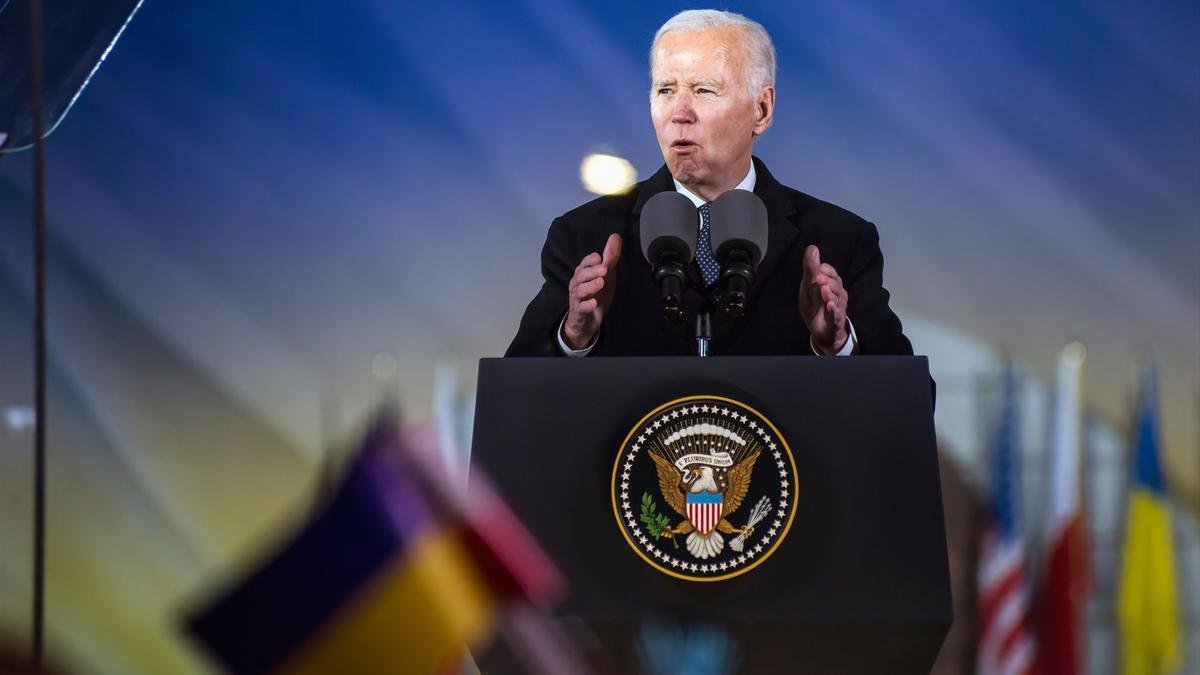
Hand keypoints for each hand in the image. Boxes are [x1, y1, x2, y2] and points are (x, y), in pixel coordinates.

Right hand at [563, 233, 621, 348]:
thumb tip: (616, 236)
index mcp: (583, 274)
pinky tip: (594, 304)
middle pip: (581, 275)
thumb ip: (610, 258)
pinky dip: (587, 306)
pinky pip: (581, 308)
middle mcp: (577, 284)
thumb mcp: (606, 276)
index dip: (591, 261)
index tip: (600, 258)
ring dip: (590, 286)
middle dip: (592, 271)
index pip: (584, 264)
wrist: (586, 321)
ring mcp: (577, 299)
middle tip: (604, 269)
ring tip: (601, 283)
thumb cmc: (595, 294)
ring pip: (580, 291)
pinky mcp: (579, 312)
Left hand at [798, 245, 848, 354]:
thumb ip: (810, 269)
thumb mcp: (808, 287)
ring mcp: (838, 307)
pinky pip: (836, 314)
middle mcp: (837, 294)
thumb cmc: (815, 306)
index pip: (831, 273)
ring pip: (837, 298)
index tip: (818, 267)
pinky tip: (830, 305)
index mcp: (831, 284)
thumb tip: (812, 247)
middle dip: (828, 280)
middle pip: (836, 284)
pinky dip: (833, 310)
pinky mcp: (836, 321)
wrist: (821, 331)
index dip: (825, 270)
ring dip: (829, 293)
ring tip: (823, 289)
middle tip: (818, 277)